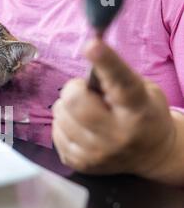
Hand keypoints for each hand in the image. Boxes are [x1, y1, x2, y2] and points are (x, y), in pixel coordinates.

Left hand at [53, 39, 183, 184]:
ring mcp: (97, 153)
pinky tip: (80, 128)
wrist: (151, 154)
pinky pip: (55, 133)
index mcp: (137, 110)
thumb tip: (88, 53)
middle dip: (73, 89)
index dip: (105, 61)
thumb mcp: (142, 91)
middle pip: (75, 102)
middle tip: (83, 92)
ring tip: (84, 112)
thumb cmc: (142, 114)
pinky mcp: (80, 163)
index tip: (93, 44)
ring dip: (66, 108)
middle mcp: (118, 135)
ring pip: (60, 117)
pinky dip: (63, 125)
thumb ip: (116, 78)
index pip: (120, 83)